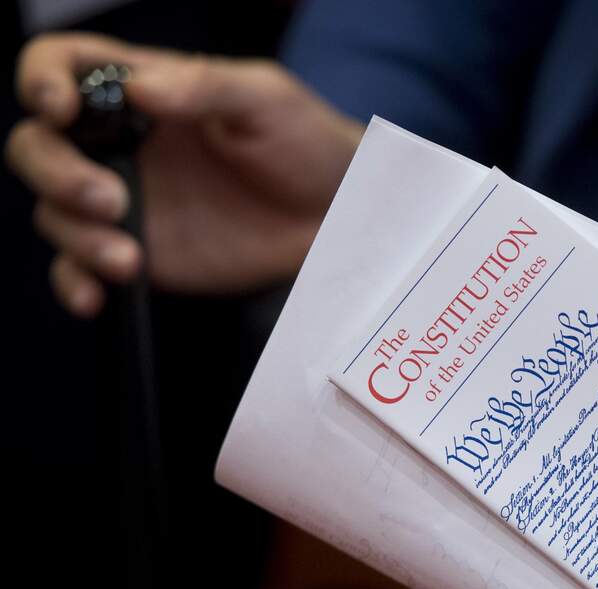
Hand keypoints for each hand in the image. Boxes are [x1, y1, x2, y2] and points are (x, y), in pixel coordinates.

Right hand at [6, 32, 364, 316]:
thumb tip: (139, 87)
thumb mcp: (266, 98)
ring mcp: (126, 204)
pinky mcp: (142, 254)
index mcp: (143, 92)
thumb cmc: (308, 142)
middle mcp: (122, 146)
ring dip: (76, 236)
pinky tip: (95, 296)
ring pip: (55, 212)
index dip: (42, 79)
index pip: (62, 67)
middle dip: (55, 172)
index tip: (59, 106)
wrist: (342, 216)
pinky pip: (82, 269)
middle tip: (110, 198)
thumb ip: (204, 85)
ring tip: (130, 257)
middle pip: (38, 147)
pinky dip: (75, 282)